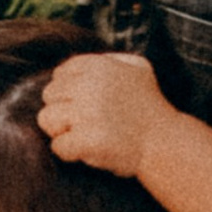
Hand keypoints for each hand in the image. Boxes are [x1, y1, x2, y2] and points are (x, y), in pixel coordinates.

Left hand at [37, 51, 171, 179]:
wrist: (165, 143)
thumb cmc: (151, 108)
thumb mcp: (139, 68)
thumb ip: (111, 59)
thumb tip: (79, 65)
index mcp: (99, 67)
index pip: (60, 73)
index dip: (68, 92)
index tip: (83, 104)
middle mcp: (90, 86)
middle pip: (49, 95)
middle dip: (63, 110)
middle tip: (84, 123)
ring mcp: (86, 113)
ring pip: (46, 119)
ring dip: (61, 130)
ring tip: (82, 135)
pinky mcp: (86, 140)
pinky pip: (58, 146)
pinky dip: (69, 152)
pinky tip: (87, 150)